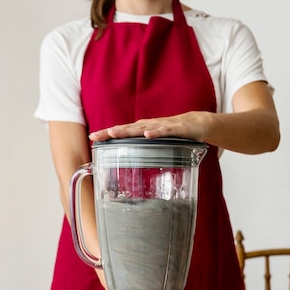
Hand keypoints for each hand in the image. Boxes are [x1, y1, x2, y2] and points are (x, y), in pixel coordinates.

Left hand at [88, 111, 212, 141]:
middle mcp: (148, 126)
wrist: (198, 124)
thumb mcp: (155, 143)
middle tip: (96, 136)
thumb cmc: (173, 134)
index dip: (107, 134)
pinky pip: (165, 131)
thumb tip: (131, 166)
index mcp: (143, 130)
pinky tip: (147, 134)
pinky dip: (156, 132)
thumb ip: (144, 150)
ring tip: (113, 133)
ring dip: (127, 131)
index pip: (122, 132)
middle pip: (126, 129)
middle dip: (110, 132)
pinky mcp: (176, 129)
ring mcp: (161, 126)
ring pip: (141, 128)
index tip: (92, 139)